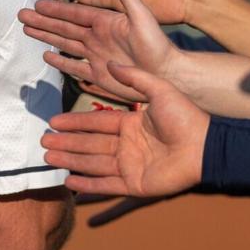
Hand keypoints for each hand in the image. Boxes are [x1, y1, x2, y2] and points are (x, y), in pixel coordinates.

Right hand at [20, 0, 180, 102]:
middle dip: (43, 21)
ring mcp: (96, 55)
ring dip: (45, 37)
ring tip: (27, 30)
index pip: (74, 13)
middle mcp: (97, 37)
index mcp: (106, 22)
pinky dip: (59, 62)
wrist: (165, 74)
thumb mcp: (142, 15)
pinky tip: (46, 55)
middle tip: (22, 14)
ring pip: (64, 44)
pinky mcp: (97, 74)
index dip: (56, 8)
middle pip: (64, 28)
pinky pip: (74, 67)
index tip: (38, 2)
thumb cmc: (158, 45)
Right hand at [42, 63, 208, 196]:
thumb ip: (135, 78)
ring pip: (92, 163)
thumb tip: (113, 64)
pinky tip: (69, 181)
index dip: (75, 122)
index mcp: (131, 125)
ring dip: (70, 160)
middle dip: (66, 143)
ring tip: (48, 158)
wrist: (205, 147)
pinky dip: (87, 184)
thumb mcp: (160, 90)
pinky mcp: (135, 185)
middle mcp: (127, 146)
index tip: (54, 121)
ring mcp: (130, 166)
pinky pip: (106, 185)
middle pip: (89, 144)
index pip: (96, 123)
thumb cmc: (187, 118)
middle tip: (43, 142)